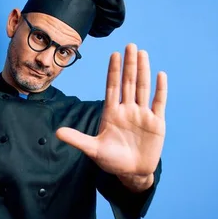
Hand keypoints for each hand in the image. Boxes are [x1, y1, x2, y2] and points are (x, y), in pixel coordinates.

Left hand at [56, 43, 166, 181]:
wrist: (132, 173)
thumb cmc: (112, 161)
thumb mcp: (93, 150)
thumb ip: (78, 139)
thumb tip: (57, 133)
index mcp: (112, 113)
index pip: (112, 87)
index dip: (113, 71)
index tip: (113, 55)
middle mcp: (127, 110)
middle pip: (128, 83)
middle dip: (129, 64)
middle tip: (130, 45)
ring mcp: (142, 114)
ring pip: (142, 88)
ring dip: (143, 71)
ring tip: (143, 53)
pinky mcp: (156, 123)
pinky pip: (158, 102)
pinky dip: (160, 89)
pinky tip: (160, 75)